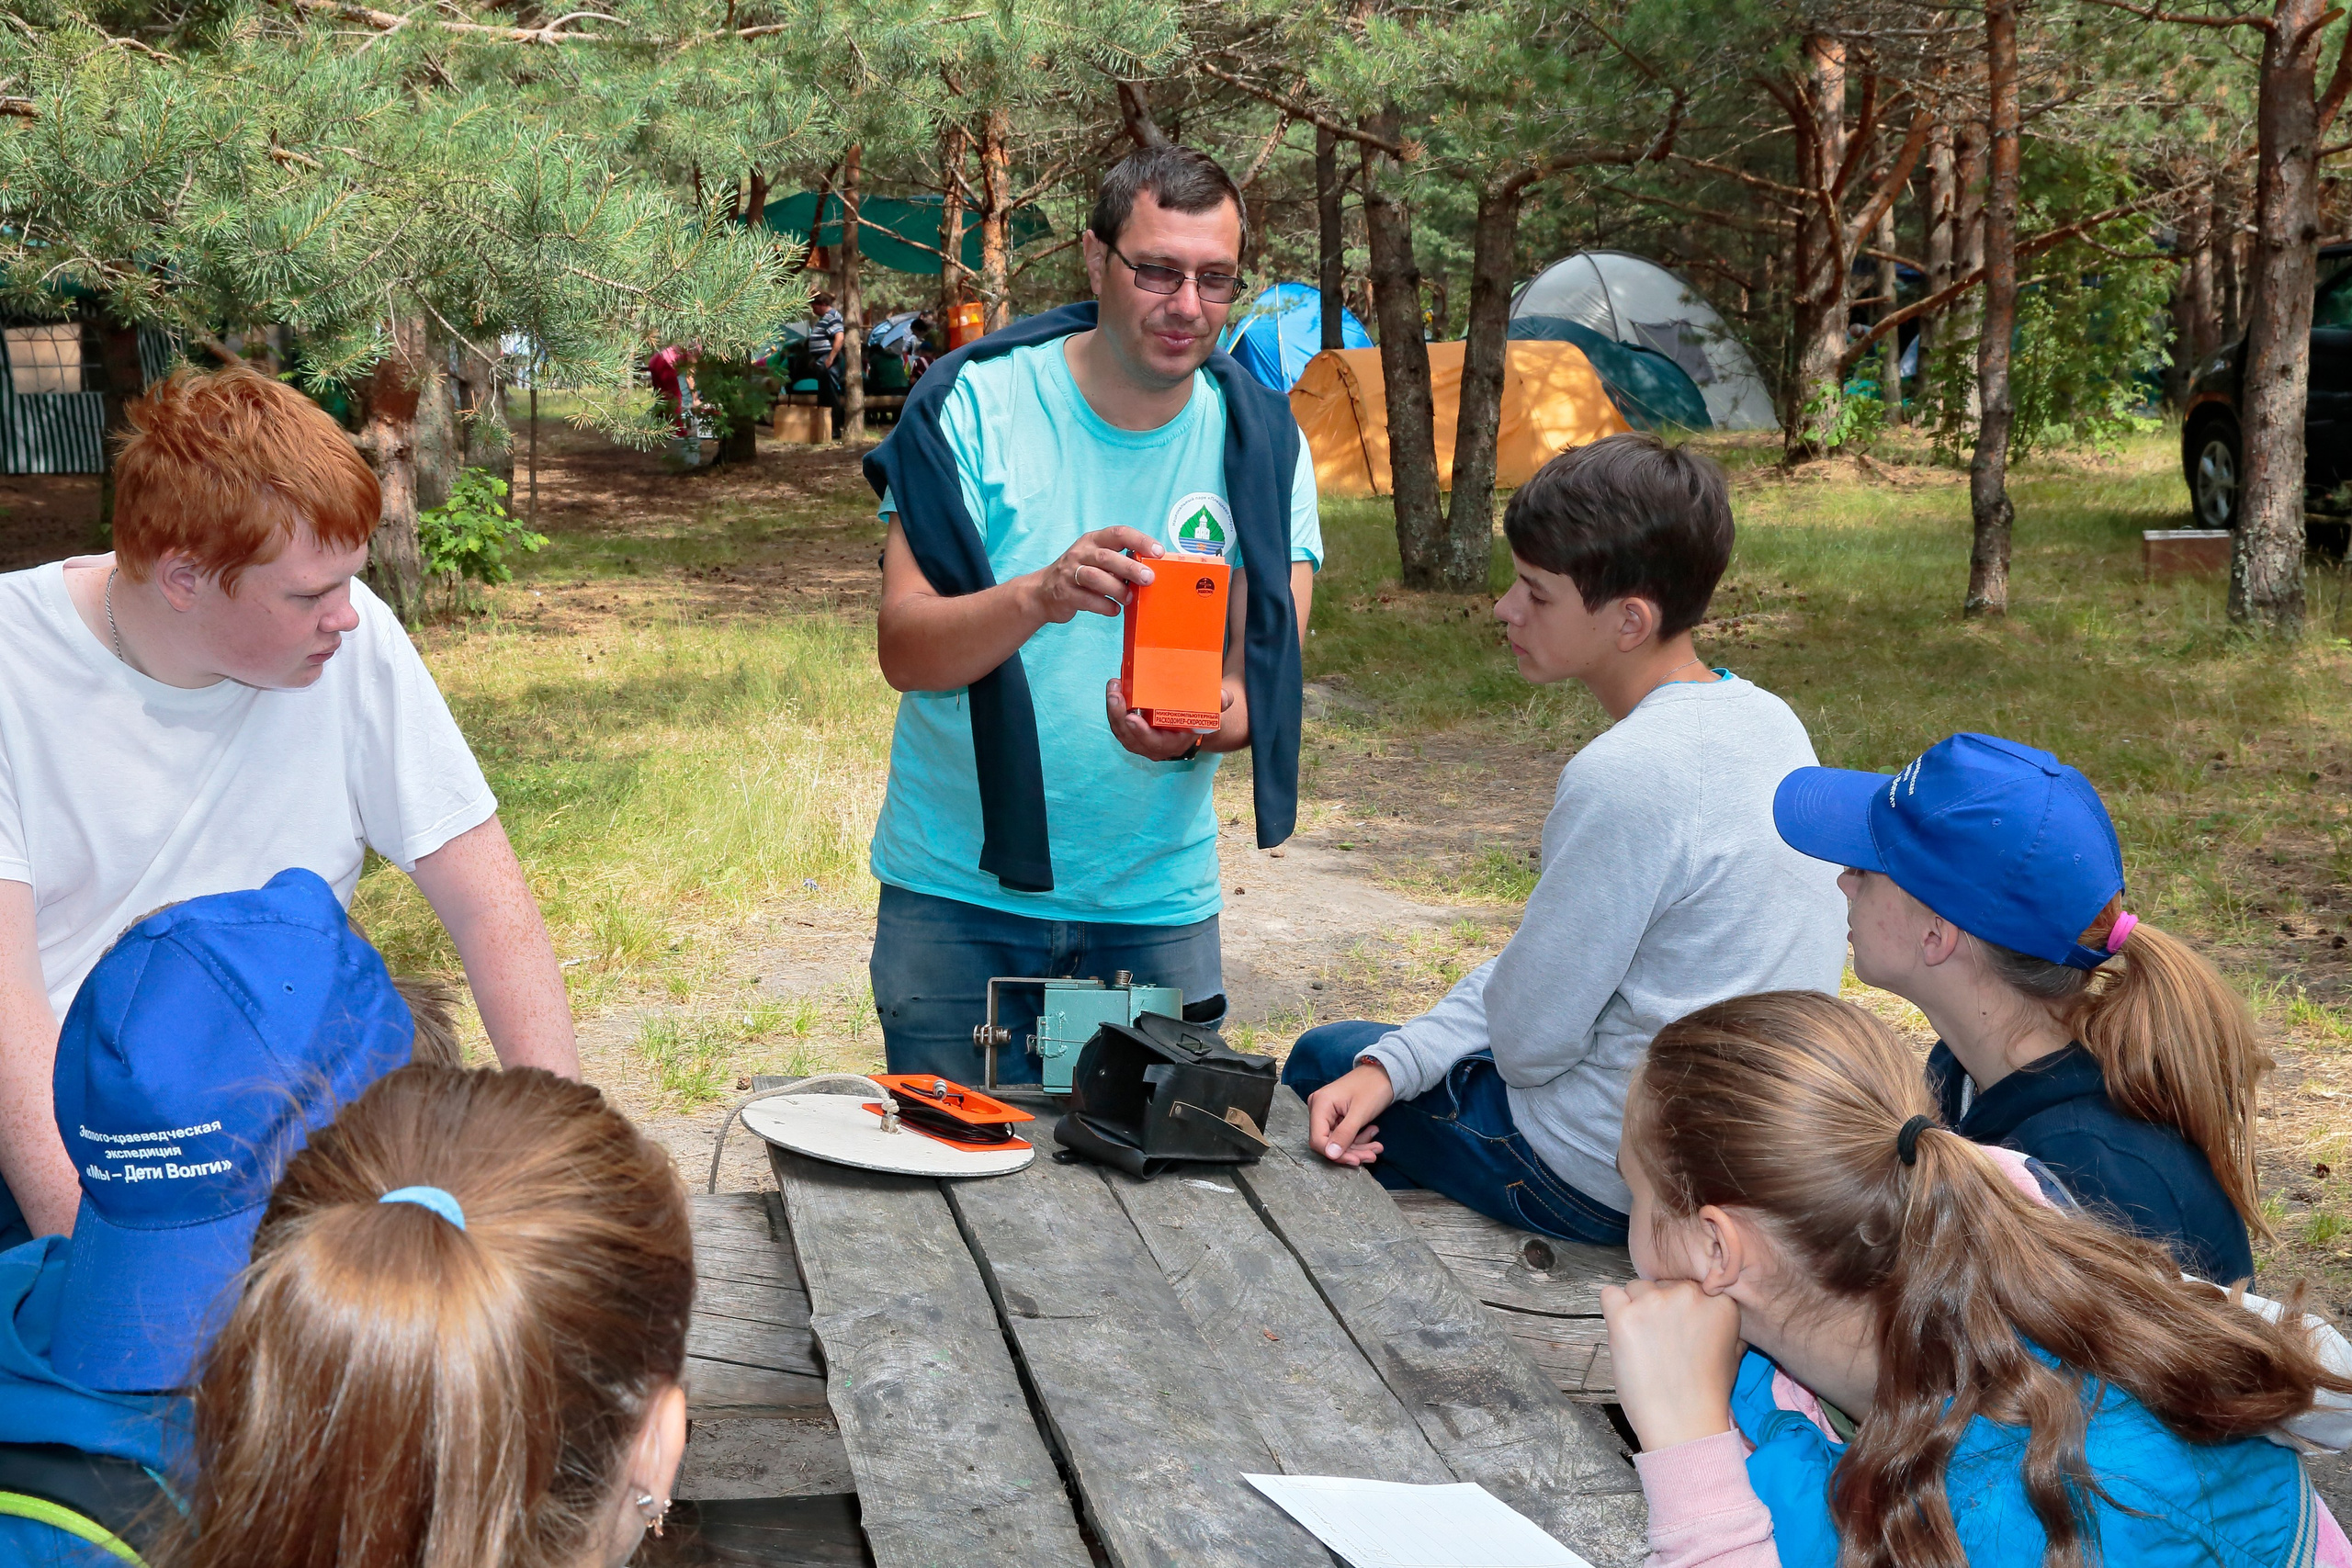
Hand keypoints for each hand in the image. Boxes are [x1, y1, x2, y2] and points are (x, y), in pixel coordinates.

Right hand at [1022, 527, 1164, 624]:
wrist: (1042, 592)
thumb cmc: (1079, 574)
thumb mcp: (1095, 559)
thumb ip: (1119, 561)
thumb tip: (1150, 570)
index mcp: (1092, 540)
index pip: (1119, 533)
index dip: (1140, 541)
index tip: (1158, 552)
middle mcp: (1080, 553)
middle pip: (1107, 557)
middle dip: (1130, 567)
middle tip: (1148, 578)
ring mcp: (1069, 573)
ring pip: (1095, 577)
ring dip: (1117, 589)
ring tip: (1128, 598)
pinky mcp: (1064, 593)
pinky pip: (1088, 600)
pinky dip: (1105, 606)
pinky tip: (1114, 609)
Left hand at [1106, 679, 1231, 760]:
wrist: (1191, 727)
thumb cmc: (1200, 720)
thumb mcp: (1211, 713)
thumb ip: (1218, 705)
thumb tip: (1223, 697)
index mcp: (1171, 745)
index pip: (1153, 743)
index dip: (1141, 732)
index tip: (1132, 717)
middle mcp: (1152, 747)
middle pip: (1129, 736)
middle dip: (1119, 716)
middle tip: (1116, 695)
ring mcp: (1139, 740)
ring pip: (1120, 729)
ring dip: (1113, 709)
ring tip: (1113, 686)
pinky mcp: (1131, 731)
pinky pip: (1119, 722)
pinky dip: (1114, 706)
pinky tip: (1114, 686)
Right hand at [1306, 1061, 1394, 1166]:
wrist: (1385, 1072)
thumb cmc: (1373, 1087)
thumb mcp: (1360, 1113)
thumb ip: (1344, 1134)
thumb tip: (1330, 1155)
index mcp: (1320, 1105)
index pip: (1318, 1140)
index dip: (1335, 1154)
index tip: (1356, 1160)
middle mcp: (1319, 1109)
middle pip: (1329, 1142)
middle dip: (1352, 1151)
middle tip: (1373, 1155)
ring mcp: (1328, 1112)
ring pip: (1338, 1140)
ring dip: (1358, 1146)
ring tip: (1377, 1147)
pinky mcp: (1337, 1115)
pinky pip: (1344, 1133)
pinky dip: (1358, 1138)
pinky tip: (1373, 1133)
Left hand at [1600, 1278, 1744, 1451]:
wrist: (1684, 1426)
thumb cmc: (1707, 1395)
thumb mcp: (1732, 1353)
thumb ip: (1722, 1323)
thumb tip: (1713, 1308)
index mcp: (1719, 1301)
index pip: (1688, 1284)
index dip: (1680, 1309)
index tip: (1678, 1331)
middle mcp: (1688, 1294)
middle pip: (1661, 1284)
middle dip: (1658, 1307)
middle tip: (1660, 1342)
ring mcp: (1654, 1303)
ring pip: (1635, 1288)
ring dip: (1635, 1309)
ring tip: (1644, 1345)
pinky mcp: (1624, 1316)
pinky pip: (1609, 1294)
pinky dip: (1612, 1311)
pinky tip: (1623, 1335)